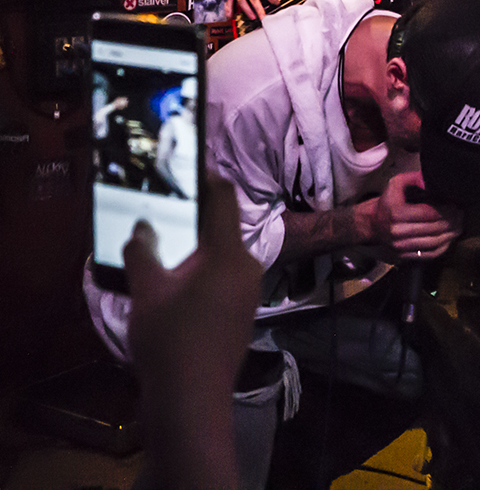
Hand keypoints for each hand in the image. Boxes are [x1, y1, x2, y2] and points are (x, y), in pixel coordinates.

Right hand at [124, 175, 262, 402]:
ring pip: (221, 256)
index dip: (208, 178)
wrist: (191, 399)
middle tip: (161, 212)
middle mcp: (248, 266)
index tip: (189, 167)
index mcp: (229, 253)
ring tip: (161, 249)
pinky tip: (174, 284)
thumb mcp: (146, 290)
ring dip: (194, 250)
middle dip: (193, 219)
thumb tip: (143, 228)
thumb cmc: (170, 339)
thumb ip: (144, 250)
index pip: (224, 199)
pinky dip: (201, 273)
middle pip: (221, 229)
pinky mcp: (243, 312)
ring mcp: (249, 291)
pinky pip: (222, 279)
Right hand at [371, 168, 463, 260]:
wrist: (371, 224)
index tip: (456, 204)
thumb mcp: (396, 184)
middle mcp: (398, 232)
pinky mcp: (404, 256)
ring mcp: (401, 246)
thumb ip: (414, 178)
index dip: (447, 209)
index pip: (430, 213)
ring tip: (459, 224)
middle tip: (461, 214)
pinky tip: (450, 237)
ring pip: (434, 243)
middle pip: (435, 228)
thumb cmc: (387, 202)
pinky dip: (444, 246)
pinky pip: (429, 254)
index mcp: (397, 212)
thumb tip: (430, 179)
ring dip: (451, 234)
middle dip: (453, 221)